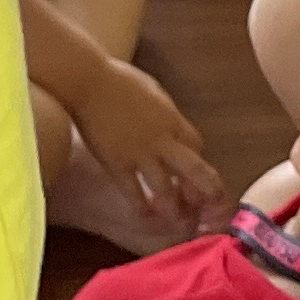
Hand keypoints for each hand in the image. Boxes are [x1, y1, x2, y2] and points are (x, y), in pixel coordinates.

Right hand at [70, 55, 226, 242]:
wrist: (90, 82)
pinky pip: (133, 191)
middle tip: (209, 206)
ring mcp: (141, 154)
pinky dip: (141, 206)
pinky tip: (144, 215)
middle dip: (205, 190)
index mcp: (172, 118)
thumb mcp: (152, 91)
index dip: (199, 159)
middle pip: (193, 169)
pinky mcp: (118, 163)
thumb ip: (164, 111)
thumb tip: (170, 121)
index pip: (196, 145)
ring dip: (174, 207)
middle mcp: (162, 139)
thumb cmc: (119, 79)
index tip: (196, 173)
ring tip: (177, 220)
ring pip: (165, 188)